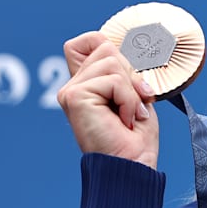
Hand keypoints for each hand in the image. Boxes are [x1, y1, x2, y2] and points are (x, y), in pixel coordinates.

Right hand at [57, 32, 159, 168]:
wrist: (133, 166)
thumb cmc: (136, 138)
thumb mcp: (135, 94)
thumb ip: (124, 70)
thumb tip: (123, 46)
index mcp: (85, 83)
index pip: (91, 41)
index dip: (113, 49)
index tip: (131, 84)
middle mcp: (73, 86)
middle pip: (106, 48)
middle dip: (131, 75)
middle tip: (136, 106)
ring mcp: (70, 91)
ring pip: (111, 61)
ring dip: (131, 90)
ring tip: (130, 115)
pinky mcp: (74, 96)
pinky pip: (113, 80)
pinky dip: (128, 99)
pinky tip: (124, 120)